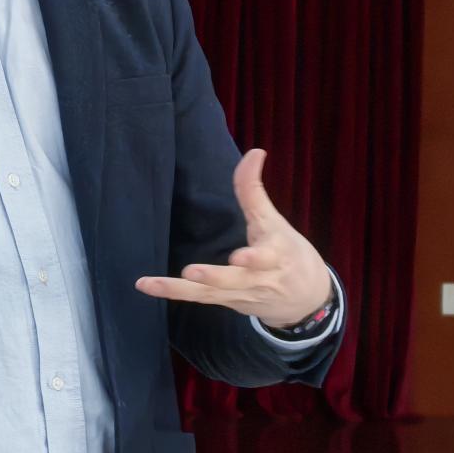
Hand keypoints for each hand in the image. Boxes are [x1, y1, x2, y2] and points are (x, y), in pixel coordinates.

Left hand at [134, 149, 330, 327]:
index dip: (253, 258)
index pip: (265, 255)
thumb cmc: (288, 253)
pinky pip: (198, 298)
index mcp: (275, 256)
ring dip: (180, 290)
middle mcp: (257, 279)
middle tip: (192, 273)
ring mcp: (240, 294)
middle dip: (215, 278)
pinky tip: (146, 286)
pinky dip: (172, 292)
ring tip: (154, 283)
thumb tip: (255, 151)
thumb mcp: (275, 222)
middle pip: (235, 281)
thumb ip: (256, 190)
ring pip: (210, 293)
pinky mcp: (226, 301)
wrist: (307, 301)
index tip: (240, 258)